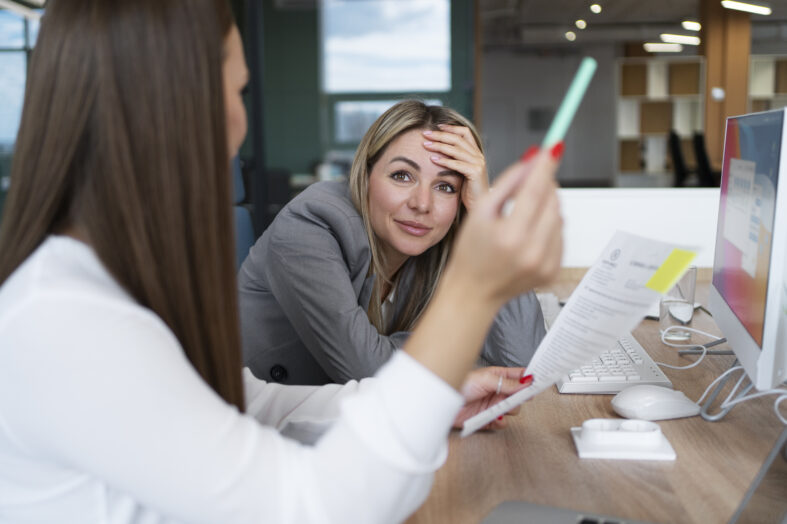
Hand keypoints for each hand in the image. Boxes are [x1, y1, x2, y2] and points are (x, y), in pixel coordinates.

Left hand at [422, 124, 487, 211]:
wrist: (479, 205)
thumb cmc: (468, 190)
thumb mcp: (461, 171)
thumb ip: (455, 159)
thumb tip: (438, 150)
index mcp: (475, 152)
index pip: (464, 132)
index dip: (450, 127)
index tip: (436, 126)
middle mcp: (478, 155)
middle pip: (458, 138)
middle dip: (440, 135)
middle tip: (425, 134)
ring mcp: (478, 163)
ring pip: (456, 149)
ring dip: (439, 146)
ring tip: (425, 145)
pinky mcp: (475, 173)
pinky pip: (457, 164)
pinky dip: (444, 161)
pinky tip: (433, 159)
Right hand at [444, 145, 563, 307]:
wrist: (473, 292)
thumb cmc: (471, 252)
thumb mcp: (480, 212)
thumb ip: (507, 183)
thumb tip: (532, 160)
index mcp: (511, 236)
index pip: (536, 191)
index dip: (545, 167)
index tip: (554, 147)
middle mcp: (532, 251)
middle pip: (552, 202)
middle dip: (544, 186)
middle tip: (530, 182)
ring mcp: (546, 263)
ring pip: (559, 217)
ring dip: (546, 207)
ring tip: (521, 216)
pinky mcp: (553, 271)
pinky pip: (560, 236)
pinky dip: (549, 227)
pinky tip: (528, 235)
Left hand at [452, 367, 532, 429]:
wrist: (443, 403)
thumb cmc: (460, 384)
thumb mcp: (486, 379)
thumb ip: (507, 382)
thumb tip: (526, 381)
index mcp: (498, 376)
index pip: (519, 376)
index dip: (529, 378)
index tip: (539, 381)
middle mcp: (498, 391)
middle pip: (519, 395)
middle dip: (519, 397)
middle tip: (518, 397)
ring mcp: (493, 405)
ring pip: (513, 410)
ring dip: (508, 409)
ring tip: (499, 407)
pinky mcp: (488, 419)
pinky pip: (502, 423)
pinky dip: (500, 422)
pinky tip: (494, 418)